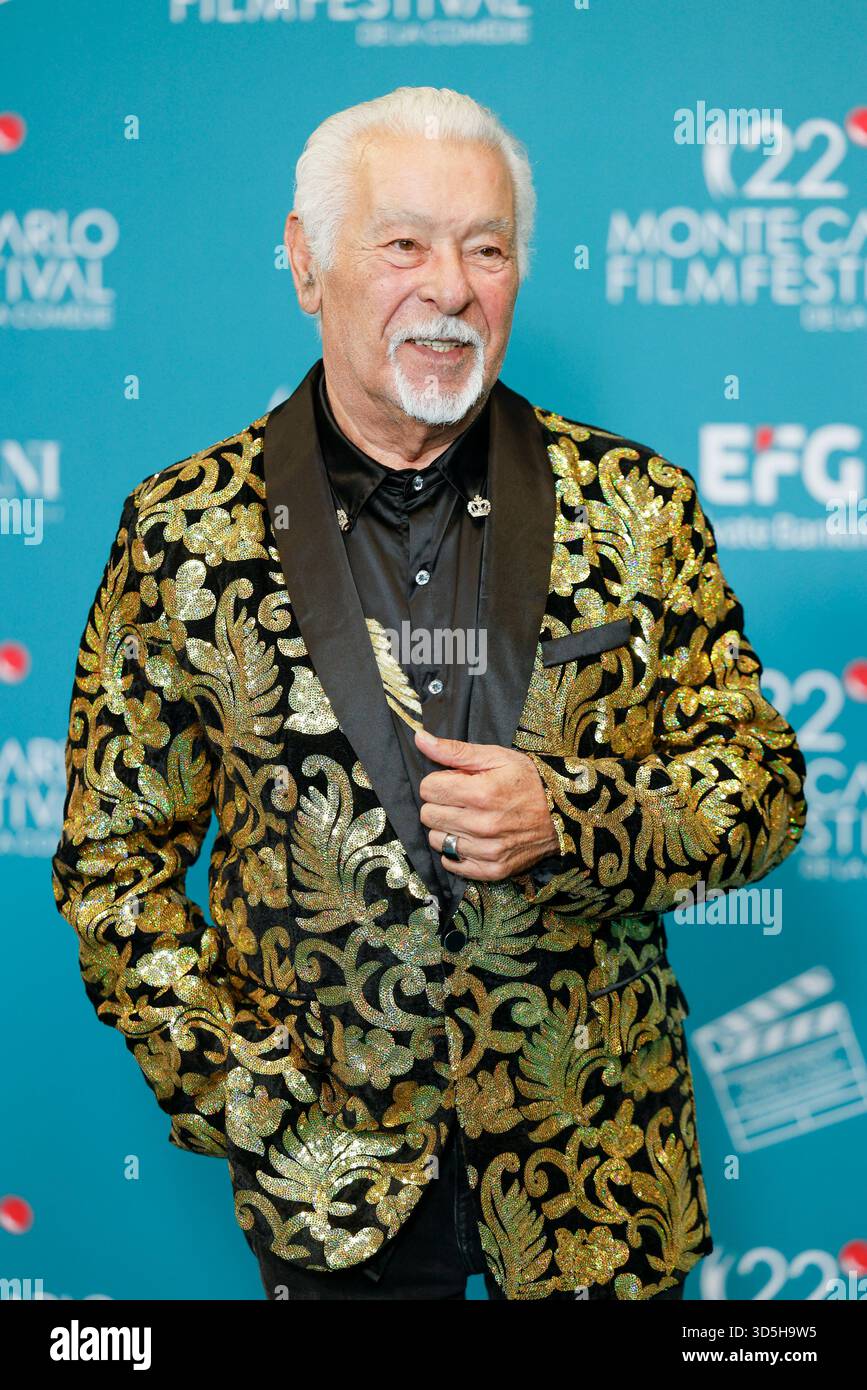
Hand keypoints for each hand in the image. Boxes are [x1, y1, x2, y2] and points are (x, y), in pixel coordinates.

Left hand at [415, 728, 559, 880]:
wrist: (565, 813)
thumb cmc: (528, 780)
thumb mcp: (496, 756)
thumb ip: (454, 750)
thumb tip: (420, 739)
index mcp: (480, 793)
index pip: (427, 788)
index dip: (438, 782)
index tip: (454, 781)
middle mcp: (482, 825)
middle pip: (428, 815)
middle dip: (440, 804)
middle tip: (461, 800)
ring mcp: (487, 851)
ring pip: (437, 840)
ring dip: (447, 829)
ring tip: (468, 819)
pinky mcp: (492, 870)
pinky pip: (452, 864)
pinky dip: (456, 852)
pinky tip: (472, 838)